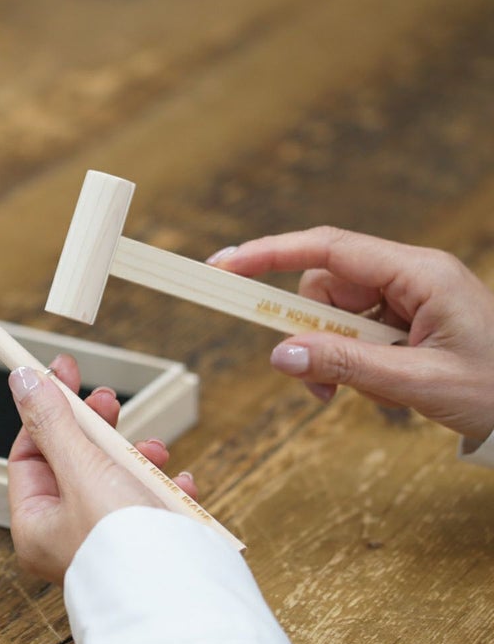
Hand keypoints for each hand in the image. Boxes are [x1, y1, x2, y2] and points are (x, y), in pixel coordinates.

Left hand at [7, 354, 196, 582]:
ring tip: (155, 450)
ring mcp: (107, 538)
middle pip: (73, 460)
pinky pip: (149, 503)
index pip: (29, 452)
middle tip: (108, 398)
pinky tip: (176, 483)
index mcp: (36, 524)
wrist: (183, 599)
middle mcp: (67, 534)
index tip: (61, 373)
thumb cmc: (124, 544)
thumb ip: (54, 424)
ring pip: (115, 477)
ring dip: (136, 456)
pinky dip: (162, 487)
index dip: (45, 410)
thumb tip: (22, 382)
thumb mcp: (83, 470)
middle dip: (95, 428)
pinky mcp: (144, 543)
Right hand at [208, 226, 493, 440]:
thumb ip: (347, 365)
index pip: (327, 249)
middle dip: (308, 332)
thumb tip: (279, 354)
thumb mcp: (419, 382)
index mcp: (418, 272)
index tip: (224, 266)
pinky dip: (348, 361)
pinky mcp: (403, 318)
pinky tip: (377, 388)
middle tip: (316, 387)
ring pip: (333, 313)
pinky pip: (352, 330)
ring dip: (330, 354)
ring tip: (355, 394)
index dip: (270, 253)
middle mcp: (407, 275)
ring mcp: (405, 296)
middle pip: (324, 286)